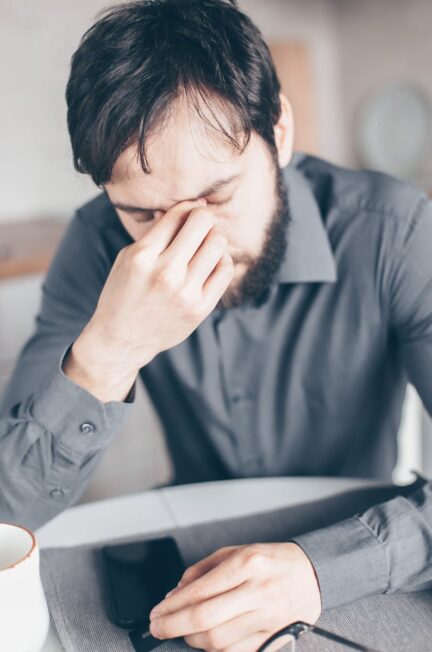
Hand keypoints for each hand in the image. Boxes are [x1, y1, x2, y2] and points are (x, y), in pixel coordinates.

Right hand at [63, 198, 233, 401]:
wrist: (122, 339)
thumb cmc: (124, 292)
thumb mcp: (129, 257)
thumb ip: (157, 232)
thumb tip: (189, 206)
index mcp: (142, 256)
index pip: (178, 214)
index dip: (188, 207)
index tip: (190, 211)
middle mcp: (165, 273)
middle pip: (203, 224)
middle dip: (203, 218)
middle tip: (200, 226)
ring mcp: (185, 293)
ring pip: (218, 244)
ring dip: (214, 238)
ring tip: (205, 245)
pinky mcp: (200, 308)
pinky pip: (225, 270)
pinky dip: (222, 260)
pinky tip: (210, 263)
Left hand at [148, 542, 321, 651]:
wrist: (312, 574)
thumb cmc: (271, 561)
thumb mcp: (236, 551)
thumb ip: (203, 570)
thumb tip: (175, 593)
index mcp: (247, 563)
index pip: (200, 591)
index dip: (172, 606)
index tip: (156, 612)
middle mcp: (258, 590)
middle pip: (205, 618)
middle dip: (173, 626)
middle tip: (156, 628)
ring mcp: (268, 617)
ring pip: (219, 640)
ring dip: (192, 640)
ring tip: (181, 633)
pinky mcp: (274, 637)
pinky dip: (215, 650)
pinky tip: (204, 641)